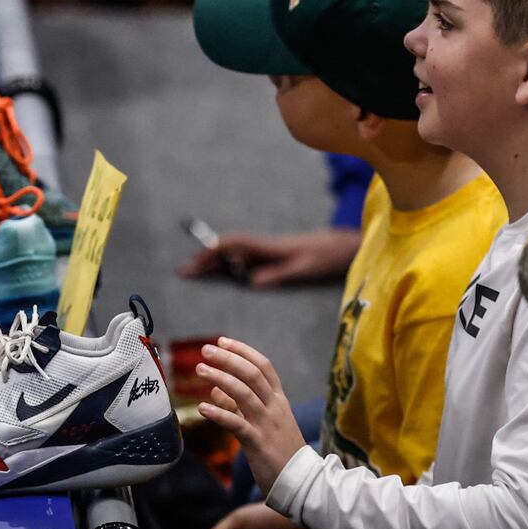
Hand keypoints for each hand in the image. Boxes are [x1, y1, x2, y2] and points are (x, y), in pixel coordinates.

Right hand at [179, 230, 359, 288]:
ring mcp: (267, 250)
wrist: (344, 246)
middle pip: (227, 248)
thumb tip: (252, 283)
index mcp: (268, 247)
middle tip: (183, 271)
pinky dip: (228, 264)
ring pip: (233, 253)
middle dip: (204, 258)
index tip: (195, 264)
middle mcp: (264, 246)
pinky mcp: (273, 256)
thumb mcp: (303, 268)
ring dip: (214, 261)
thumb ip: (278, 274)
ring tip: (195, 273)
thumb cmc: (326, 256)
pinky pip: (243, 258)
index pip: (232, 244)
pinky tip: (223, 274)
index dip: (211, 252)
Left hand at [197, 338, 306, 494]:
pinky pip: (237, 424)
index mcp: (278, 400)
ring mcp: (267, 424)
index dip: (243, 351)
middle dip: (228, 358)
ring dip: (220, 378)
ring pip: (243, 393)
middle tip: (206, 350)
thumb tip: (215, 388)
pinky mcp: (258, 443)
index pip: (263, 366)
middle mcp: (274, 407)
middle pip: (251, 374)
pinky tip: (202, 408)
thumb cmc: (281, 451)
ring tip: (201, 370)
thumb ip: (240, 405)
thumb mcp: (266, 422)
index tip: (223, 341)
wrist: (303, 482)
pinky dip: (219, 414)